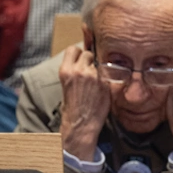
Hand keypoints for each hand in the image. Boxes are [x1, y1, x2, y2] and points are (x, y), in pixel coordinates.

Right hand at [58, 44, 112, 162]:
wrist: (81, 124)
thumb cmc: (72, 107)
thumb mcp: (66, 84)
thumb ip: (73, 70)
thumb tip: (82, 60)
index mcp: (66, 70)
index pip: (73, 49)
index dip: (78, 54)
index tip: (80, 60)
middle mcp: (79, 71)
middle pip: (87, 53)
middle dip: (89, 61)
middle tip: (89, 72)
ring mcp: (93, 76)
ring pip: (98, 63)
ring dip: (98, 69)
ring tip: (95, 82)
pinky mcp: (105, 83)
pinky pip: (106, 74)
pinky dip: (105, 79)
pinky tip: (100, 89)